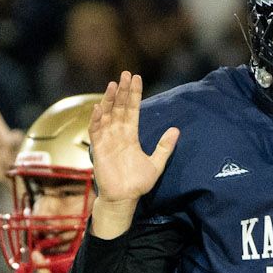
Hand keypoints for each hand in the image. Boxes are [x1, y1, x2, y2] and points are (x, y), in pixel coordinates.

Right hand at [88, 71, 177, 208]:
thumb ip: (165, 147)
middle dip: (122, 91)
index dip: (134, 95)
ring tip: (113, 84)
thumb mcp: (156, 164)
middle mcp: (118, 134)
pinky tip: (99, 107)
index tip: (137, 78)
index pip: (132, 110)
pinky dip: (97, 119)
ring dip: (109, 99)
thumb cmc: (137, 183)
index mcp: (131, 135)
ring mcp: (107, 139)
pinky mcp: (98, 148)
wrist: (124, 198)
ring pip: (107, 114)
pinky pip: (96, 131)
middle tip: (126, 73)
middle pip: (119, 107)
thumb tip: (176, 130)